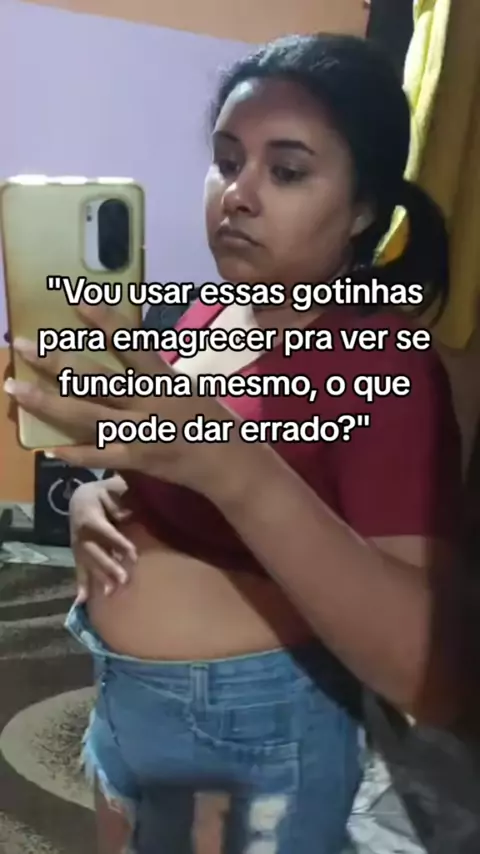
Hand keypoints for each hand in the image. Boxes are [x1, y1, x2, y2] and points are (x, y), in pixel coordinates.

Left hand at [4, 303, 245, 499]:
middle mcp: (149, 403)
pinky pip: (100, 455)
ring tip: (18, 389)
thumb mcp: (188, 385)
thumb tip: (125, 353)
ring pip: (87, 416)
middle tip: (22, 345)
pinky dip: (74, 453)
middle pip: (95, 380)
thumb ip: (154, 373)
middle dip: (56, 362)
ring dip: (49, 404)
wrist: (231, 463)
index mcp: (165, 379)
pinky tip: (47, 447)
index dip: (103, 321)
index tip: (75, 299)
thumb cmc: (212, 418)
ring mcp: (141, 433)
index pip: (130, 343)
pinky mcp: (137, 460)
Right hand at [70, 478, 136, 600]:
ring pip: (88, 563)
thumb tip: (126, 516)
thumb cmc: (103, 492)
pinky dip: (81, 585)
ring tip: (111, 593)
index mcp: (89, 515)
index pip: (105, 531)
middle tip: (124, 580)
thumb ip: (120, 501)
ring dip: (99, 578)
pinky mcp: (78, 553)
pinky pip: (79, 570)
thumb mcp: (112, 488)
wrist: (80, 497)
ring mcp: (78, 545)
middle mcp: (80, 532)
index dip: (119, 542)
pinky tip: (81, 601)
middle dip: (109, 566)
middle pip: (95, 551)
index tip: (133, 555)